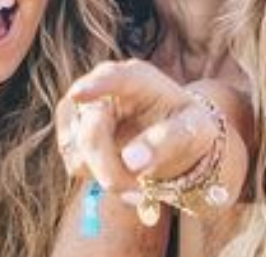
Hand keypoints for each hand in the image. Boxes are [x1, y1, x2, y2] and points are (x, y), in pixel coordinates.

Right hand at [57, 60, 219, 194]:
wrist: (176, 140)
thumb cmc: (188, 127)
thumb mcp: (193, 130)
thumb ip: (167, 141)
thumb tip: (131, 161)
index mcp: (139, 77)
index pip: (114, 77)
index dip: (95, 85)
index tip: (79, 94)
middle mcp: (105, 86)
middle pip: (91, 126)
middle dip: (110, 165)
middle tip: (138, 188)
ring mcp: (84, 108)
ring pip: (77, 149)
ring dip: (106, 174)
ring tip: (138, 180)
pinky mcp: (72, 133)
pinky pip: (74, 162)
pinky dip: (96, 176)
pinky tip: (121, 173)